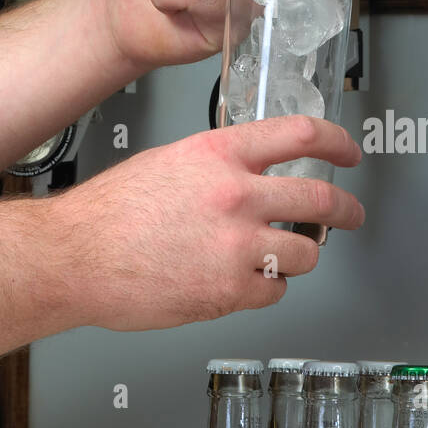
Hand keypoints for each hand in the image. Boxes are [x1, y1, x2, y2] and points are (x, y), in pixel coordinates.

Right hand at [54, 117, 363, 331]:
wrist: (77, 256)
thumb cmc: (109, 213)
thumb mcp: (168, 162)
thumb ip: (215, 167)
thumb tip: (246, 176)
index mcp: (218, 153)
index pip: (299, 134)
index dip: (335, 142)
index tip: (347, 151)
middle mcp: (235, 194)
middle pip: (320, 199)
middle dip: (345, 211)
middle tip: (351, 215)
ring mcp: (237, 244)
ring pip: (305, 253)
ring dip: (298, 256)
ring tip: (278, 257)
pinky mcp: (230, 290)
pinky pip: (274, 292)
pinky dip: (265, 290)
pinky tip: (242, 282)